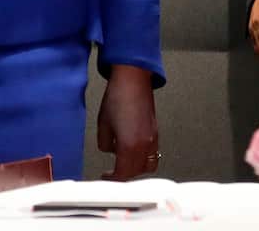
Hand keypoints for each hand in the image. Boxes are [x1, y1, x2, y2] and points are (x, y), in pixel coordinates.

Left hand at [97, 64, 158, 179]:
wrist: (133, 79)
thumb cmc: (118, 97)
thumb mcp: (103, 124)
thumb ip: (105, 143)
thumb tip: (109, 150)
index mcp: (130, 145)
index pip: (122, 174)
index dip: (112, 179)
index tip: (106, 177)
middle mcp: (144, 145)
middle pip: (136, 172)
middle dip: (123, 175)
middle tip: (112, 172)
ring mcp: (153, 139)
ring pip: (148, 165)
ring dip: (136, 168)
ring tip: (124, 163)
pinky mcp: (156, 132)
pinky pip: (152, 154)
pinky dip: (143, 158)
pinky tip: (132, 150)